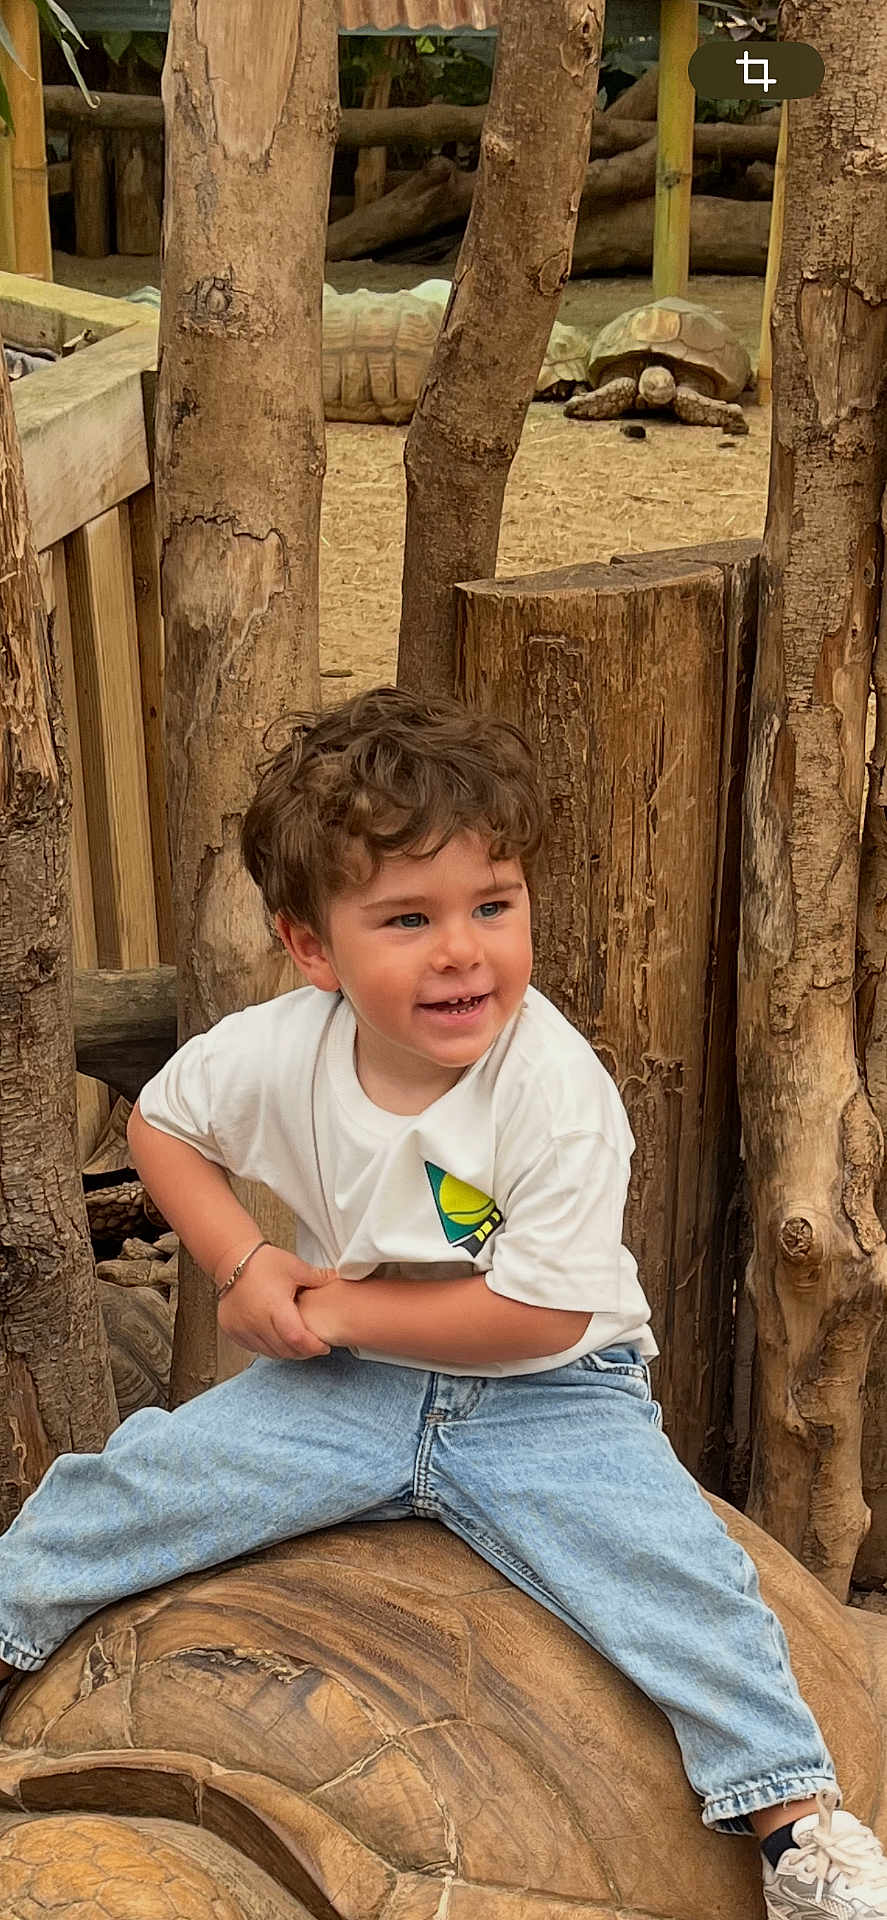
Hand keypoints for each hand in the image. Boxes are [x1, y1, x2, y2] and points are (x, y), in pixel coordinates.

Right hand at [215, 1243, 339, 1359]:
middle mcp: (256, 1321)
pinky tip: (277, 1335)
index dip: (313, 1347)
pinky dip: (269, 1346)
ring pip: (270, 1352)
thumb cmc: (265, 1263)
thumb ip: (320, 1278)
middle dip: (303, 1351)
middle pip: (285, 1350)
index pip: (296, 1338)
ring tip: (297, 1340)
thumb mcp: (296, 1268)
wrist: (232, 1260)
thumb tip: (341, 1279)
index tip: (324, 1346)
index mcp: (274, 1306)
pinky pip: (255, 1348)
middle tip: (314, 1344)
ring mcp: (241, 1328)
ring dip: (286, 1351)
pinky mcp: (232, 1331)